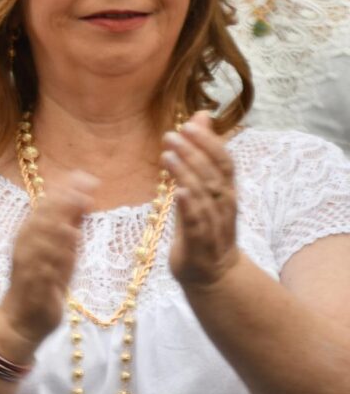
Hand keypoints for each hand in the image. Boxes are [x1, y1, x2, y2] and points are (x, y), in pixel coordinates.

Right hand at [0, 164, 93, 355]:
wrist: (22, 320)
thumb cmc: (42, 283)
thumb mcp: (57, 251)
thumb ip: (68, 227)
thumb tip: (84, 198)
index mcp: (28, 238)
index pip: (44, 209)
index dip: (64, 191)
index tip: (85, 177)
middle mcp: (25, 249)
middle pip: (42, 219)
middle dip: (65, 200)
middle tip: (86, 186)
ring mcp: (28, 267)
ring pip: (43, 238)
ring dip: (62, 217)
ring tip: (79, 203)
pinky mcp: (35, 286)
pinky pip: (46, 263)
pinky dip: (58, 248)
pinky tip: (72, 236)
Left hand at [162, 111, 241, 288]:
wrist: (213, 274)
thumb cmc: (204, 227)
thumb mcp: (201, 189)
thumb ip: (198, 156)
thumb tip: (198, 119)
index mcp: (225, 191)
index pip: (223, 160)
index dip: (209, 141)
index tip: (189, 124)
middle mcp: (224, 205)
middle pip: (214, 173)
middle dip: (195, 152)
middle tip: (172, 134)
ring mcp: (214, 224)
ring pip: (205, 195)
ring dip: (188, 174)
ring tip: (168, 155)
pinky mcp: (200, 243)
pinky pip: (197, 222)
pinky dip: (190, 207)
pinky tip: (179, 192)